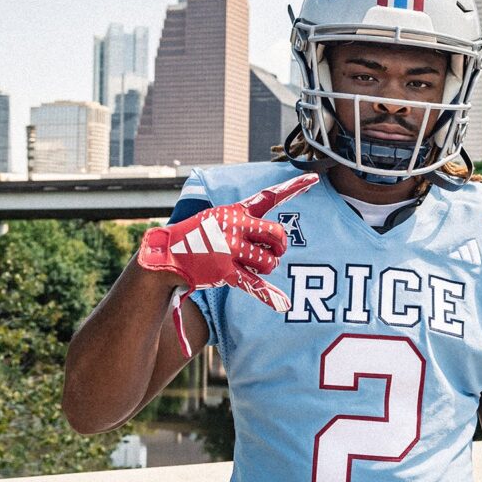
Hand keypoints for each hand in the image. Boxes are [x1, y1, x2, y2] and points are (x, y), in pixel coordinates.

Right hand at [138, 173, 319, 353]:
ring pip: (268, 261)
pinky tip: (282, 304)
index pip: (269, 196)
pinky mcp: (225, 271)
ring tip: (252, 267)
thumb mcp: (218, 218)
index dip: (294, 186)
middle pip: (277, 235)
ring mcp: (230, 249)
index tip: (315, 177)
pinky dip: (269, 295)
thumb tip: (274, 238)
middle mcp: (235, 227)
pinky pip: (254, 284)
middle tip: (274, 252)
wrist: (167, 255)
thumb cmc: (196, 237)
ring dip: (266, 267)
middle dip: (280, 246)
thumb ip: (244, 222)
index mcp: (235, 211)